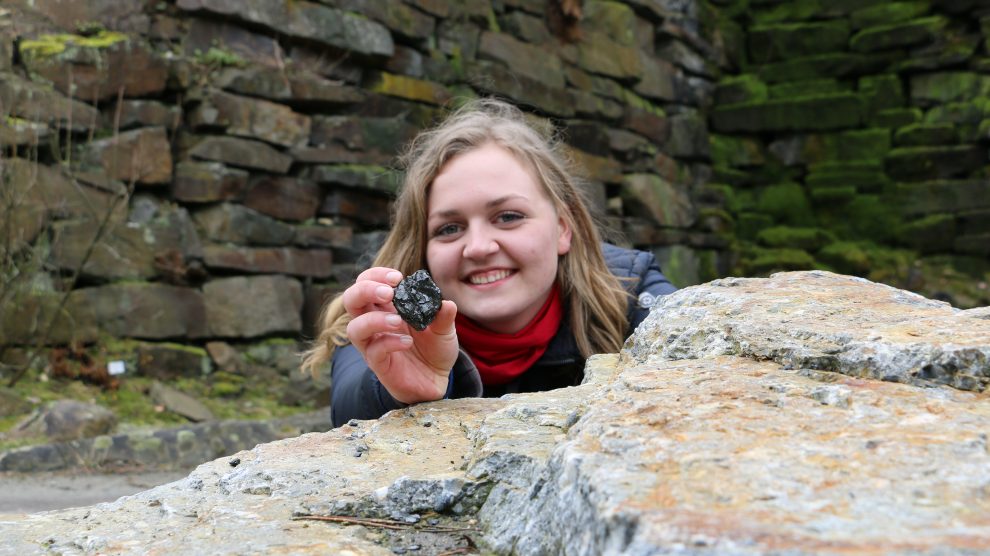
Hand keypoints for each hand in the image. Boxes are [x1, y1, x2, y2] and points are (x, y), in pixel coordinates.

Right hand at [342, 267, 458, 403]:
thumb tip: (446, 303)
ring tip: (398, 321)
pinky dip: (389, 343)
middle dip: (365, 290)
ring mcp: (374, 344)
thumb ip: (444, 316)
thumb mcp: (444, 330)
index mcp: (386, 307)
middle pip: (351, 300)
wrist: (437, 380)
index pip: (367, 282)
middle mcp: (374, 323)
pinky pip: (373, 351)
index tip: (397, 278)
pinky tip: (408, 342)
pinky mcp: (378, 364)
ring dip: (374, 319)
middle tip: (389, 292)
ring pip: (354, 328)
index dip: (376, 275)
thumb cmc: (435, 349)